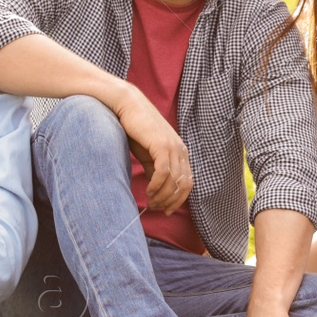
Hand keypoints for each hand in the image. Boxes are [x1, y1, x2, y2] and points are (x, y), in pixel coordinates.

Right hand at [112, 86, 192, 214]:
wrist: (128, 106)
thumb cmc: (137, 130)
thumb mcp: (148, 155)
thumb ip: (156, 170)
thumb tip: (158, 190)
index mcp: (181, 152)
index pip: (188, 183)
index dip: (179, 200)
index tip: (166, 210)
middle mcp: (181, 150)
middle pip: (183, 185)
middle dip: (170, 201)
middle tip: (156, 208)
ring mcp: (173, 147)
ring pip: (174, 181)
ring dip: (162, 196)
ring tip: (150, 202)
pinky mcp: (162, 145)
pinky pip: (163, 172)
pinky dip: (157, 185)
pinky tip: (149, 191)